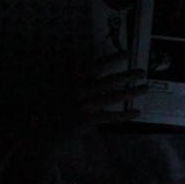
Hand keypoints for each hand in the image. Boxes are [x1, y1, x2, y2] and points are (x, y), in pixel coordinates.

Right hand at [0, 56, 149, 183]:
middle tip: (143, 70)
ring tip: (145, 88)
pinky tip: (137, 112)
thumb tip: (94, 76)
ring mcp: (82, 105)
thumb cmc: (49, 109)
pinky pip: (109, 117)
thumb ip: (77, 82)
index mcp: (72, 79)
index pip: (96, 65)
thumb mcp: (59, 89)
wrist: (39, 131)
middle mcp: (78, 90)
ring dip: (131, 92)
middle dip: (127, 74)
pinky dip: (124, 115)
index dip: (112, 58)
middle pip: (108, 80)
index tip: (128, 52)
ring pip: (112, 97)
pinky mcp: (85, 120)